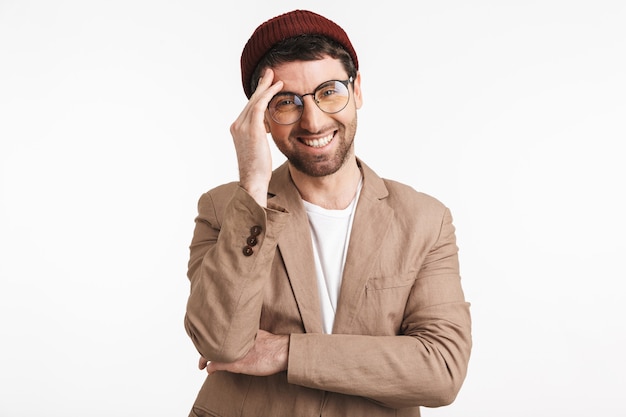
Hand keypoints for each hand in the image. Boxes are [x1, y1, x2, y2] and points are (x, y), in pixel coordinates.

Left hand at [198, 330, 288, 376]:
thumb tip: (246, 339)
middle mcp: (235, 340)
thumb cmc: (275, 345)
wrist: (282, 351)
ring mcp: (235, 351)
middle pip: (214, 341)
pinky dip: (211, 367)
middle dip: (206, 347)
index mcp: (241, 331)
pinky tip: (208, 370)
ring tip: (201, 363)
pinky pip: (217, 365)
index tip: (209, 341)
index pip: (221, 333)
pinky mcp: (237, 363)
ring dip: (205, 358)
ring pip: (213, 353)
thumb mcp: (260, 335)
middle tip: (202, 354)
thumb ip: (250, 335)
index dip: (213, 337)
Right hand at [230, 68, 283, 206]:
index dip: (258, 94)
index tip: (267, 85)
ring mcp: (242, 126)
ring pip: (255, 100)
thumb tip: (268, 129)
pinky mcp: (251, 129)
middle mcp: (237, 125)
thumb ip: (260, 135)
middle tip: (270, 73)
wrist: (253, 181)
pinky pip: (260, 106)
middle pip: (250, 100)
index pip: (249, 107)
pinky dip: (269, 94)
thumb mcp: (258, 148)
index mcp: (237, 129)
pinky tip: (278, 88)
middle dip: (261, 85)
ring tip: (275, 76)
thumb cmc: (258, 170)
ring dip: (266, 86)